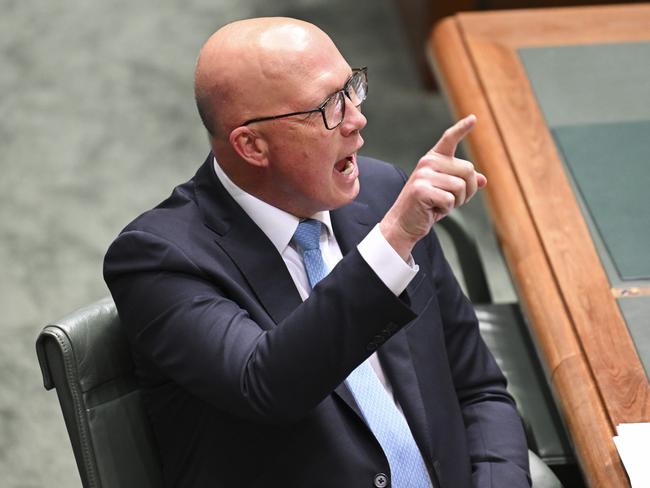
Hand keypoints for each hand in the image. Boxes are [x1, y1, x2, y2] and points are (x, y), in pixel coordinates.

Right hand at [380, 114, 486, 260]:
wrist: (404, 223)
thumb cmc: (426, 207)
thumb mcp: (448, 192)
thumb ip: (463, 183)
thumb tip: (483, 180)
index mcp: (433, 159)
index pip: (449, 139)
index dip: (462, 128)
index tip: (474, 118)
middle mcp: (428, 162)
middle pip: (468, 170)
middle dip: (468, 190)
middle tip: (453, 201)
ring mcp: (423, 175)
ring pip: (461, 186)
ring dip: (457, 202)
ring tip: (440, 204)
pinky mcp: (420, 190)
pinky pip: (449, 200)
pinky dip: (446, 209)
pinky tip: (433, 209)